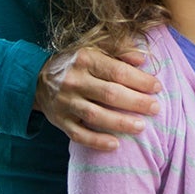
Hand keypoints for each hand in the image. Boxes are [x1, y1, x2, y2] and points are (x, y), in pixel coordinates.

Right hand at [35, 47, 159, 150]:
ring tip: (141, 127)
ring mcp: (65, 103)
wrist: (36, 79)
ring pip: (95, 116)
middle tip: (155, 108)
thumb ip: (119, 50)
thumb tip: (142, 59)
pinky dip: (97, 141)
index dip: (139, 80)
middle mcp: (74, 81)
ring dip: (120, 123)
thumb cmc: (75, 63)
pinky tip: (115, 145)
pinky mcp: (59, 121)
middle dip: (136, 102)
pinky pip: (79, 134)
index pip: (117, 71)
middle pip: (109, 94)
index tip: (157, 87)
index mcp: (85, 60)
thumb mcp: (94, 48)